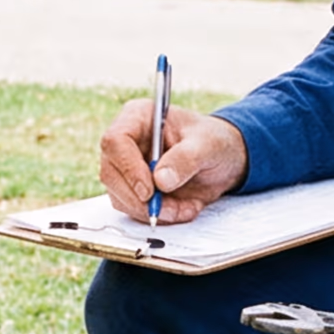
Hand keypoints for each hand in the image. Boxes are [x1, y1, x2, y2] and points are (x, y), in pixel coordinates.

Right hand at [97, 102, 247, 223]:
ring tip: (186, 207)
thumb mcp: (208, 146)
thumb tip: (161, 180)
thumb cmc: (213, 142)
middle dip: (140, 199)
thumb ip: (186, 159)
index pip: (116, 141)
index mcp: (139, 117)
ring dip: (153, 211)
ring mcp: (127, 168)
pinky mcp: (133, 190)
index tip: (149, 191)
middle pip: (111, 174)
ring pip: (120, 197)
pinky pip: (134, 210)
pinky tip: (183, 209)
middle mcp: (127, 142)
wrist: (222, 161)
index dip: (128, 168)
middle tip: (170, 208)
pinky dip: (159, 217)